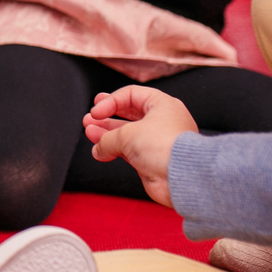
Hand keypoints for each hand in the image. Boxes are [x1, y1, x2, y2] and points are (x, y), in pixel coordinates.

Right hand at [83, 85, 198, 207]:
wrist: (182, 177)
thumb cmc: (164, 147)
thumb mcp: (127, 134)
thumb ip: (107, 138)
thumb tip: (98, 148)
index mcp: (162, 105)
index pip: (131, 95)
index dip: (111, 101)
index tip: (96, 111)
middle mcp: (162, 121)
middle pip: (128, 114)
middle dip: (106, 117)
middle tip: (90, 118)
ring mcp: (157, 141)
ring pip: (127, 134)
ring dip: (107, 134)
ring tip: (90, 133)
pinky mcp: (152, 160)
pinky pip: (129, 151)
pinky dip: (114, 151)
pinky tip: (99, 152)